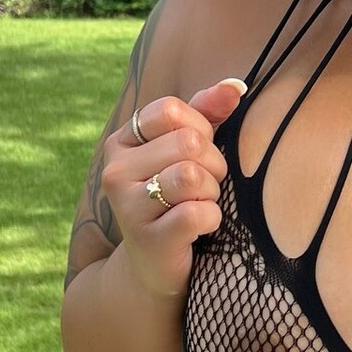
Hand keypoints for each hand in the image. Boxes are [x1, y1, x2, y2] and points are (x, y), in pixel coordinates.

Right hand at [101, 78, 247, 300]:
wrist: (156, 265)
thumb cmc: (177, 198)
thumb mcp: (187, 151)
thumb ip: (207, 113)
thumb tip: (236, 86)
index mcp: (122, 142)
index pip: (170, 110)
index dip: (200, 128)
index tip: (198, 152)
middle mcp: (115, 171)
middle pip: (188, 143)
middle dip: (213, 163)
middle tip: (206, 185)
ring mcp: (127, 207)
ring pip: (192, 176)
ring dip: (212, 191)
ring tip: (202, 202)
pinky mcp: (148, 239)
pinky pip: (197, 213)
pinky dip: (212, 219)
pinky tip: (201, 227)